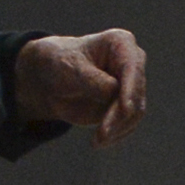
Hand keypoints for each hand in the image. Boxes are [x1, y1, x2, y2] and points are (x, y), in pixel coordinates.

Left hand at [14, 26, 151, 145]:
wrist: (48, 78)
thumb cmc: (59, 63)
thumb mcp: (70, 68)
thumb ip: (93, 79)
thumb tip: (114, 92)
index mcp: (121, 43)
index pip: (132, 68)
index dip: (130, 89)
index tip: (125, 109)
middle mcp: (132, 63)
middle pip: (136, 93)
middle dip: (120, 116)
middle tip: (102, 134)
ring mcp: (130, 85)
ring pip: (135, 112)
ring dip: (118, 129)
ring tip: (97, 141)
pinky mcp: (124, 105)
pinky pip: (128, 124)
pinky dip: (116, 134)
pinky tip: (99, 141)